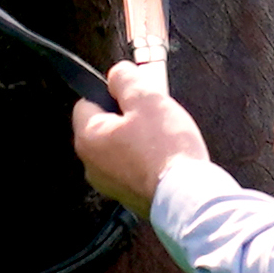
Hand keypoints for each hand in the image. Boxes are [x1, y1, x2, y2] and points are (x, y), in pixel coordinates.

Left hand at [71, 59, 209, 218]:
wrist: (187, 198)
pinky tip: (166, 159)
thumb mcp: (146, 98)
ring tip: (164, 139)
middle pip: (104, 126)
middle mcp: (92, 165)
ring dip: (139, 139)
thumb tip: (116, 74)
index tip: (133, 96)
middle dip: (128, 117)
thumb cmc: (166, 150)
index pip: (86, 102)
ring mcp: (110, 184)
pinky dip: (147, 161)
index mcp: (88, 139)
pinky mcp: (129, 197)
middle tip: (153, 116)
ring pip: (120, 148)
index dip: (111, 93)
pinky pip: (133, 168)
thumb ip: (125, 79)